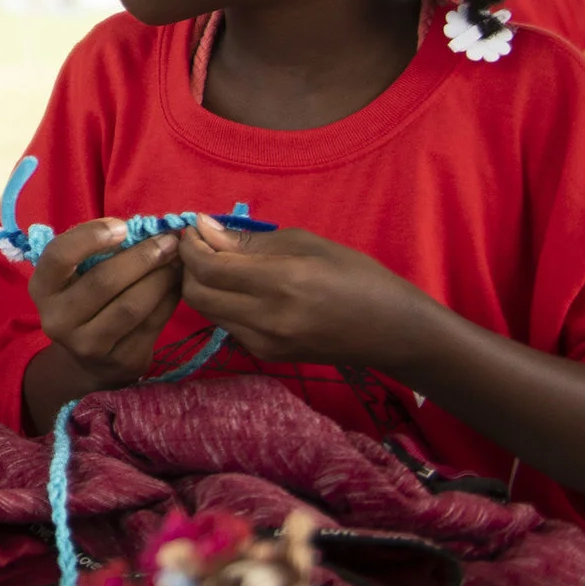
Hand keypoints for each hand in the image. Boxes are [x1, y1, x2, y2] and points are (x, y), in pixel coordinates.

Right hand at [30, 218, 183, 392]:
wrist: (91, 362)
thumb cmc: (86, 301)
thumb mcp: (77, 277)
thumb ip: (99, 253)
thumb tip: (147, 230)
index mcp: (42, 288)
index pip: (59, 256)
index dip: (90, 236)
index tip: (122, 226)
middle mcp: (58, 319)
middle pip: (103, 281)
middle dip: (142, 256)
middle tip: (169, 241)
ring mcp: (88, 345)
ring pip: (131, 305)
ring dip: (161, 278)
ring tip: (178, 261)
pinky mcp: (121, 360)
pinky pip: (151, 324)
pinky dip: (169, 299)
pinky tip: (178, 284)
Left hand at [178, 218, 433, 368]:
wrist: (395, 333)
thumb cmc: (358, 277)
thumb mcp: (308, 244)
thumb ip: (251, 242)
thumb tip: (205, 231)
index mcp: (280, 284)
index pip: (208, 269)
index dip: (191, 246)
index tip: (195, 229)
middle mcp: (267, 319)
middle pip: (196, 294)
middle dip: (189, 267)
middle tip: (204, 246)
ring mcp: (265, 344)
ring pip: (207, 312)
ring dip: (203, 286)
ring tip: (222, 264)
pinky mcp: (267, 357)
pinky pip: (227, 326)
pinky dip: (222, 304)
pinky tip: (241, 289)